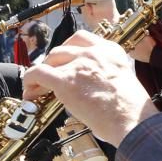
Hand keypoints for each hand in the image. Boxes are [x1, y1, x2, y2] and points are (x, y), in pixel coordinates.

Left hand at [23, 31, 158, 145]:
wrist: (132, 121)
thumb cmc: (132, 110)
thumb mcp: (123, 81)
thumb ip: (104, 76)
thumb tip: (87, 87)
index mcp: (111, 51)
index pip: (83, 39)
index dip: (68, 50)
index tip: (64, 60)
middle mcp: (94, 53)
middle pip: (62, 48)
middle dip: (53, 62)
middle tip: (49, 76)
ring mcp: (78, 64)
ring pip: (49, 60)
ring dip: (41, 73)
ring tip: (37, 88)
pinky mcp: (65, 80)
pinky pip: (38, 73)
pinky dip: (30, 80)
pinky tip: (29, 92)